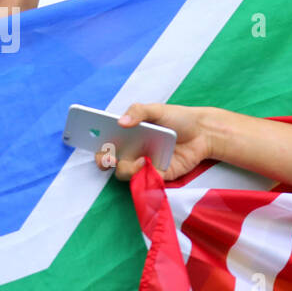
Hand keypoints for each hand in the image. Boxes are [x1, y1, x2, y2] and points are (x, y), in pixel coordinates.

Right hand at [95, 103, 212, 181]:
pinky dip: (145, 175)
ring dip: (128, 168)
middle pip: (108, 162)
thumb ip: (138, 111)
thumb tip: (121, 122)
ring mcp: (143, 165)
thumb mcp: (157, 109)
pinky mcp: (158, 176)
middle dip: (103, 161)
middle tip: (109, 156)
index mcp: (127, 135)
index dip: (94, 143)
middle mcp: (131, 151)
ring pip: (125, 174)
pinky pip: (145, 181)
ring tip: (141, 159)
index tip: (88, 140)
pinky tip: (150, 164)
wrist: (203, 132)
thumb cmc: (178, 119)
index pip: (104, 142)